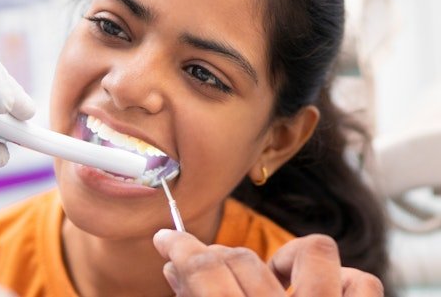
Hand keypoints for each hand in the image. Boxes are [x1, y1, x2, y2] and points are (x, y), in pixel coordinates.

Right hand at [153, 230, 383, 296]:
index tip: (167, 237)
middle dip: (214, 258)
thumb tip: (174, 264)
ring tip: (274, 282)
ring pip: (313, 251)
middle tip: (205, 264)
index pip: (203, 272)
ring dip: (287, 262)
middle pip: (241, 260)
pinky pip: (361, 281)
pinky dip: (342, 284)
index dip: (178, 247)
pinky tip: (320, 296)